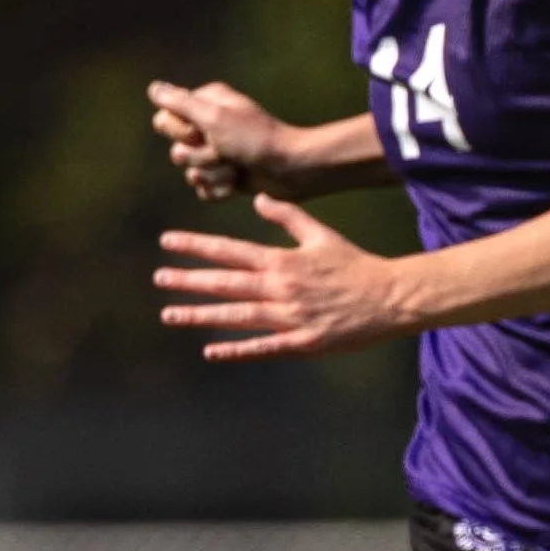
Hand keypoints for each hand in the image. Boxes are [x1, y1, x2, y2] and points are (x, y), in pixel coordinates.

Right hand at [150, 80, 298, 203]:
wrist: (291, 170)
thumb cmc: (256, 139)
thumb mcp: (215, 116)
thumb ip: (181, 103)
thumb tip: (153, 88)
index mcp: (206, 104)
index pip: (164, 120)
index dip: (179, 132)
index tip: (202, 132)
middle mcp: (209, 126)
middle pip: (177, 150)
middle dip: (201, 156)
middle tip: (226, 151)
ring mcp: (218, 153)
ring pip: (190, 173)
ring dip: (214, 173)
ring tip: (236, 167)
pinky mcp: (225, 176)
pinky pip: (204, 190)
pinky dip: (220, 189)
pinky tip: (237, 183)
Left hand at [154, 196, 410, 361]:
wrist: (390, 297)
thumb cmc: (355, 264)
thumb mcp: (321, 234)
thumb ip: (288, 217)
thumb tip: (261, 199)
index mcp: (283, 261)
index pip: (230, 251)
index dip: (197, 246)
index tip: (168, 242)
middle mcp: (281, 288)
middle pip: (226, 283)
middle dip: (189, 280)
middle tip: (159, 278)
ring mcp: (289, 317)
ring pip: (236, 316)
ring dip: (201, 315)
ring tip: (171, 314)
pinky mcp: (301, 341)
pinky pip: (263, 347)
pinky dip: (236, 350)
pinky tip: (211, 351)